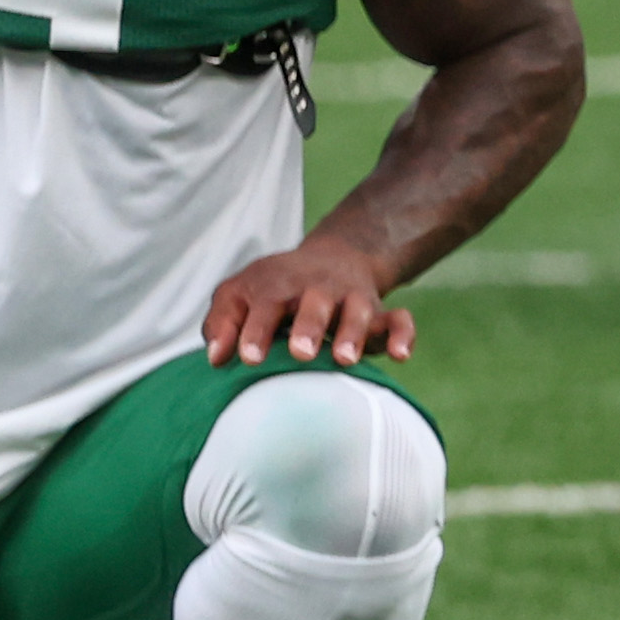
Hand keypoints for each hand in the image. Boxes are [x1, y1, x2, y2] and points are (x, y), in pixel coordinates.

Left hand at [205, 233, 414, 369]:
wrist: (331, 259)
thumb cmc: (274, 289)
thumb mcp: (240, 294)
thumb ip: (222, 322)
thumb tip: (216, 358)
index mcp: (279, 285)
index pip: (265, 303)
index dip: (256, 329)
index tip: (248, 357)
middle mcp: (317, 290)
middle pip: (314, 304)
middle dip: (309, 326)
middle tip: (301, 353)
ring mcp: (351, 300)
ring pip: (357, 311)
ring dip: (353, 332)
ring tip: (345, 359)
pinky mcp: (379, 313)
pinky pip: (398, 320)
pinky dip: (403, 334)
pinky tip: (402, 355)